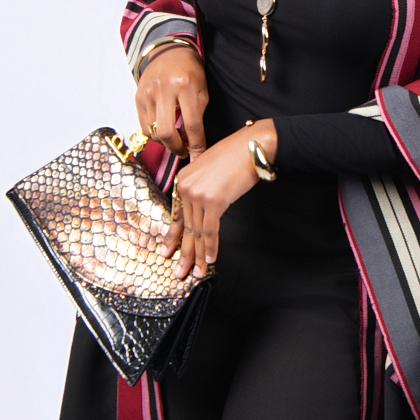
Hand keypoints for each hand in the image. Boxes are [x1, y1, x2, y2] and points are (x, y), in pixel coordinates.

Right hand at [135, 45, 207, 158]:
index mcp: (184, 86)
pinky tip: (163, 131)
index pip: (192, 124)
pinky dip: (154, 134)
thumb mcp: (201, 90)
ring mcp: (148, 94)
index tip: (198, 156)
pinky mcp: (138, 97)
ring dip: (165, 142)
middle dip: (176, 148)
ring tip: (175, 140)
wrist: (168, 51)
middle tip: (184, 151)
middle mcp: (163, 90)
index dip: (196, 145)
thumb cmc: (190, 71)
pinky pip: (143, 126)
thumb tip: (193, 143)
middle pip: (166, 132)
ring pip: (153, 132)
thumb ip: (198, 115)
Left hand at [167, 121, 275, 278]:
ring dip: (199, 255)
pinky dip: (211, 246)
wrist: (252, 146)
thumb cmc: (236, 157)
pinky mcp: (213, 200)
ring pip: (197, 232)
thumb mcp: (211, 172)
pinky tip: (212, 259)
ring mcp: (198, 194)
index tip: (168, 252)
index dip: (173, 237)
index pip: (178, 215)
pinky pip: (210, 229)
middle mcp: (186, 187)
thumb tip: (203, 212)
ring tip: (197, 273)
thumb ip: (203, 190)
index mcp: (183, 180)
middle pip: (186, 227)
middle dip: (184, 253)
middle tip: (179, 272)